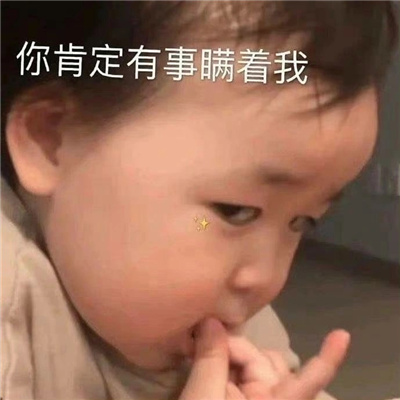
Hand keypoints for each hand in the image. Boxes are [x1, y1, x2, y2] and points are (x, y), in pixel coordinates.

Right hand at [179, 317, 349, 399]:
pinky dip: (229, 361)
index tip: (342, 336)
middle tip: (199, 343)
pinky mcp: (248, 399)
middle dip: (235, 348)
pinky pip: (245, 371)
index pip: (308, 380)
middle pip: (265, 360)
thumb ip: (210, 361)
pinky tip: (207, 356)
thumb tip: (212, 322)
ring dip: (233, 355)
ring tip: (202, 353)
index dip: (326, 359)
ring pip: (256, 363)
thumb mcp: (203, 399)